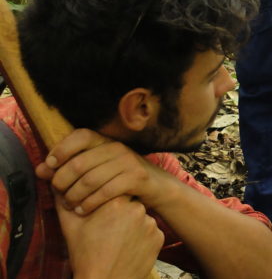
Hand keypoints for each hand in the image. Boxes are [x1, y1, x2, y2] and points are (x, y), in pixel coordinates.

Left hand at [36, 129, 164, 213]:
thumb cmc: (121, 177)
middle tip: (58, 194)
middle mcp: (117, 148)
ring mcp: (129, 162)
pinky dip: (90, 203)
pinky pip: (106, 191)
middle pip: (80, 163)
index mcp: (106, 141)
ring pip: (90, 180)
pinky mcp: (137, 178)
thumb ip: (70, 167)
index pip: (80, 135)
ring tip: (69, 205)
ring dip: (74, 196)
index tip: (49, 166)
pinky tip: (83, 210)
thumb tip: (40, 169)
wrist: (156, 187)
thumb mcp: (98, 168)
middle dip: (62, 181)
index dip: (62, 149)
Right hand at [57, 192, 163, 278]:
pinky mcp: (159, 237)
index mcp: (115, 202)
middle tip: (108, 230)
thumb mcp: (70, 227)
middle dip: (120, 212)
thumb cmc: (84, 256)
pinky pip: (150, 231)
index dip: (108, 200)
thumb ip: (64, 200)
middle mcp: (137, 208)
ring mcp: (151, 223)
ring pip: (141, 217)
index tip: (102, 212)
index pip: (115, 189)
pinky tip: (128, 248)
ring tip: (117, 241)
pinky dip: (142, 237)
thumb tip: (55, 181)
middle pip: (129, 202)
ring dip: (132, 224)